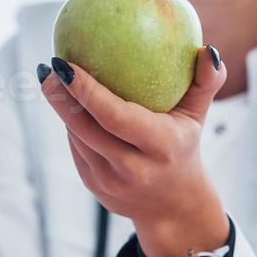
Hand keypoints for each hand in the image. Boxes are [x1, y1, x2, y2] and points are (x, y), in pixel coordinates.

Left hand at [40, 47, 229, 256]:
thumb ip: (207, 82)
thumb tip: (205, 49)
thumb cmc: (184, 146)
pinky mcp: (94, 186)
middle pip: (85, 128)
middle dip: (61, 96)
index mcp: (160, 146)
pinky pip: (76, 148)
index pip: (115, 117)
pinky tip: (63, 101)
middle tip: (49, 66)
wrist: (174, 207)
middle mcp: (133, 168)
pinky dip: (71, 124)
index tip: (66, 64)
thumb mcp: (198, 116)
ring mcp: (110, 182)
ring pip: (77, 137)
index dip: (86, 91)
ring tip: (50, 77)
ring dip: (62, 108)